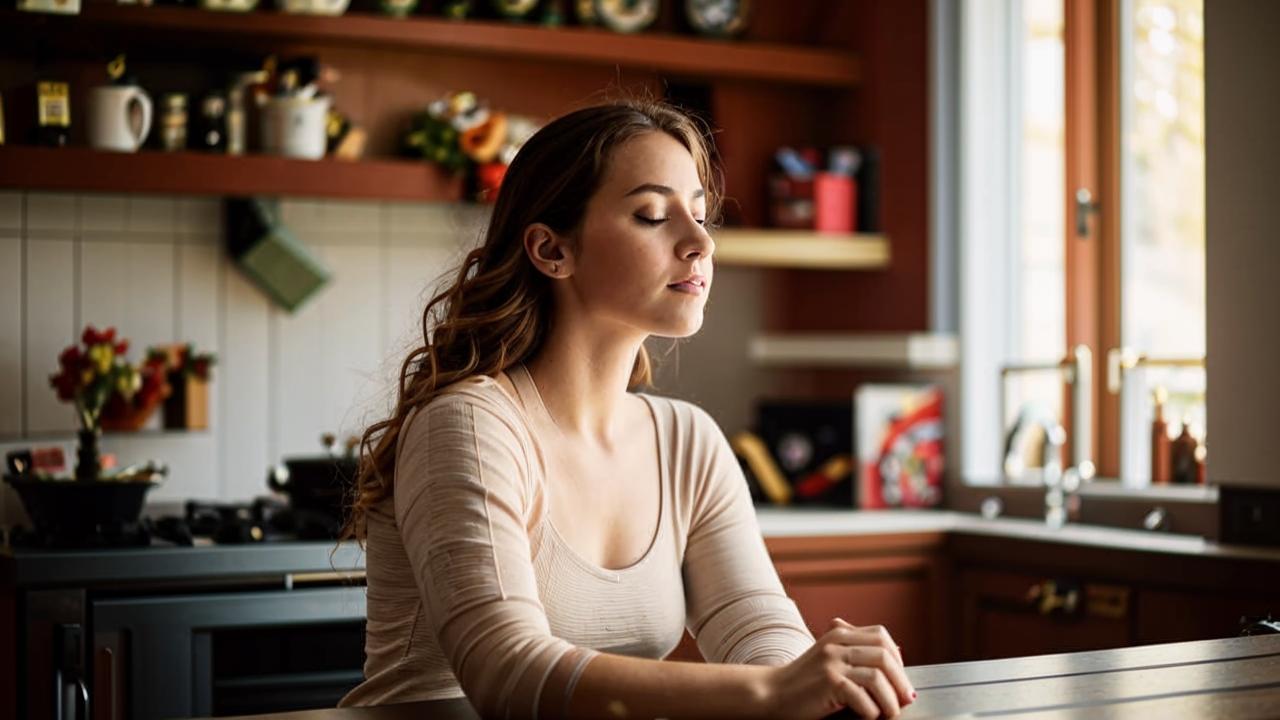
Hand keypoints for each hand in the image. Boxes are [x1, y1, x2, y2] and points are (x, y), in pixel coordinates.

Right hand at [760, 618, 915, 718]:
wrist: (771, 694)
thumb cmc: (803, 682)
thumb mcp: (829, 658)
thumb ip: (855, 653)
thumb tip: (898, 656)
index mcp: (838, 633)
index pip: (881, 636)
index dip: (897, 657)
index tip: (900, 679)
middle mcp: (836, 643)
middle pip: (884, 655)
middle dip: (900, 680)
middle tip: (906, 700)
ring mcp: (831, 661)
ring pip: (877, 676)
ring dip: (890, 700)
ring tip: (891, 713)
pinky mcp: (828, 682)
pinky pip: (862, 697)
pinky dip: (871, 711)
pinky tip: (868, 717)